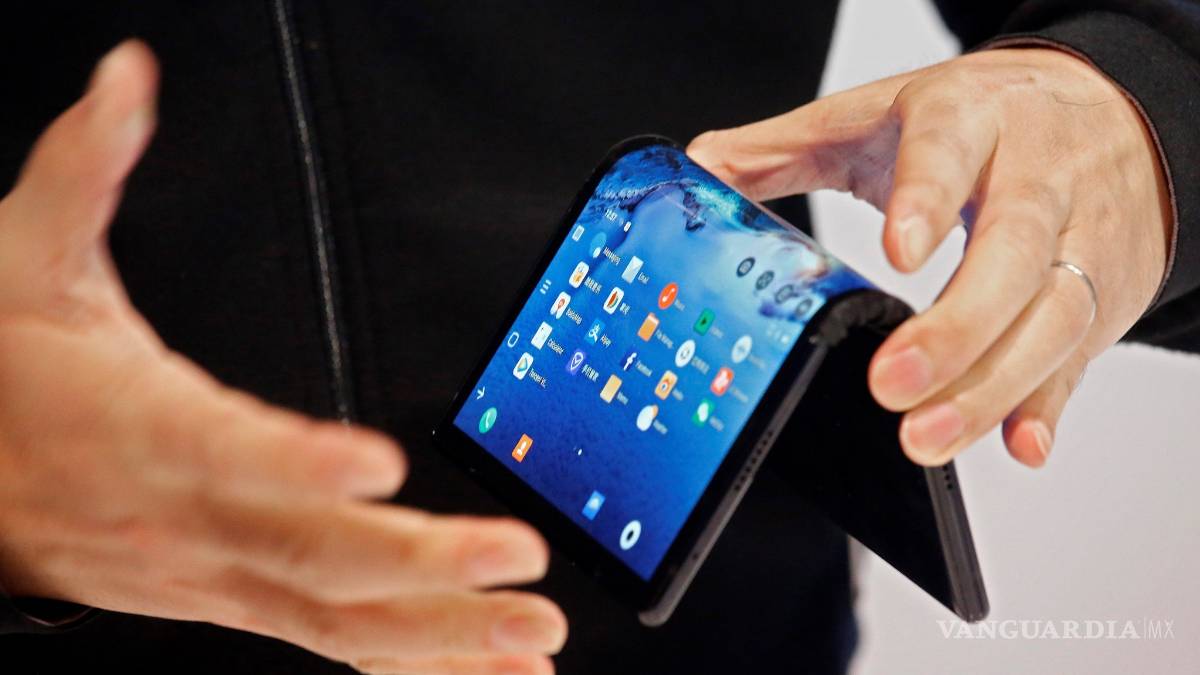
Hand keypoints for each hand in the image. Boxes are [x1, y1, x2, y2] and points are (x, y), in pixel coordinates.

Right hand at [0, 41, 564, 674]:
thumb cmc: (10, 375)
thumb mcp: (26, 262)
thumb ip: (87, 168)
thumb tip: (127, 78)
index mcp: (138, 426)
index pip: (224, 449)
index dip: (296, 462)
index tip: (377, 461)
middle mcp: (189, 515)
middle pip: (307, 551)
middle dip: (417, 565)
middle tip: (516, 558)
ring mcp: (217, 573)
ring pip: (335, 617)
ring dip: (441, 633)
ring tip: (534, 635)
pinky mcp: (238, 598)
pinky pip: (334, 642)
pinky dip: (417, 662)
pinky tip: (490, 671)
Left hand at [688, 47, 1170, 467]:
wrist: (1107, 111)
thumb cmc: (982, 117)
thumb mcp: (880, 113)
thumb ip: (785, 146)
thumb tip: (698, 169)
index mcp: (972, 117)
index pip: (951, 150)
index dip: (927, 199)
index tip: (895, 253)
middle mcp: (1039, 175)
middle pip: (1014, 251)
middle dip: (956, 327)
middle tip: (891, 386)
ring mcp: (1083, 237)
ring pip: (1055, 314)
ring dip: (993, 385)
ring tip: (927, 437)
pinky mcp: (1106, 293)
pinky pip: (1082, 353)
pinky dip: (1048, 404)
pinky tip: (1019, 443)